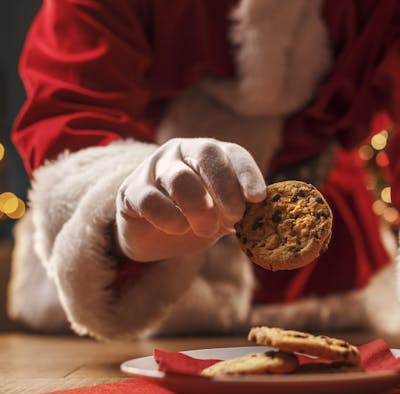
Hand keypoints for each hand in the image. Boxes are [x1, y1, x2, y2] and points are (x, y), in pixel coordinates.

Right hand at [115, 138, 265, 261]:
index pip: (234, 154)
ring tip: (206, 229)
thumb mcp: (224, 215)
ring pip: (179, 177)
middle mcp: (183, 152)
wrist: (154, 236)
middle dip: (226, 187)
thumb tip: (268, 217)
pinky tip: (178, 229)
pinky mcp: (131, 191)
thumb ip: (242, 211)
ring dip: (198, 207)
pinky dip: (169, 217)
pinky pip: (150, 200)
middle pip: (207, 153)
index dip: (248, 174)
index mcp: (211, 154)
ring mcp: (155, 168)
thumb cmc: (195, 218)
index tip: (258, 198)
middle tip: (235, 217)